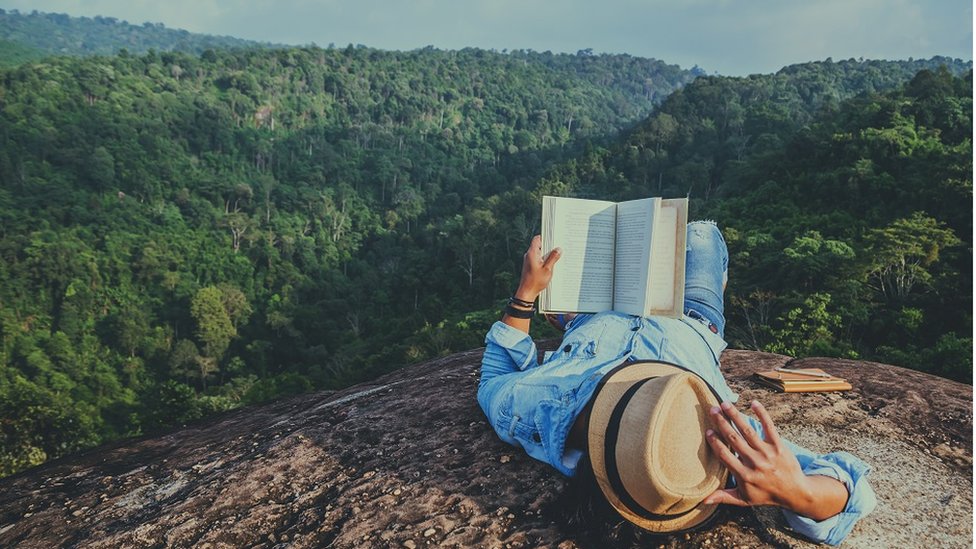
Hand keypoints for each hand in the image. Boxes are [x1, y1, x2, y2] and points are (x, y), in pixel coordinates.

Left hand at [515, 235, 560, 301]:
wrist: (527, 292)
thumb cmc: (535, 282)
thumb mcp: (547, 269)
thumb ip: (553, 258)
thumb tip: (558, 249)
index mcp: (532, 253)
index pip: (537, 239)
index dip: (546, 237)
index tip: (554, 238)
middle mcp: (529, 255)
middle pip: (539, 246)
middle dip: (549, 247)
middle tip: (558, 249)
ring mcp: (529, 261)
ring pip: (540, 253)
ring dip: (547, 255)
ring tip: (556, 258)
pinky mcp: (530, 266)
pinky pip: (538, 259)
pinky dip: (544, 260)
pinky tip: (551, 265)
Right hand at [703, 400, 842, 518]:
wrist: (796, 492)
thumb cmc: (767, 495)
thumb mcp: (745, 500)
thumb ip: (724, 497)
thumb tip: (703, 500)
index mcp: (744, 476)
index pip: (725, 456)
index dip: (715, 443)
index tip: (708, 431)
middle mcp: (755, 463)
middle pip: (734, 439)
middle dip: (722, 423)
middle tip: (712, 410)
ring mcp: (767, 453)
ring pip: (748, 431)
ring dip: (735, 416)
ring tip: (725, 404)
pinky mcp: (778, 446)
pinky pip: (769, 427)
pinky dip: (762, 414)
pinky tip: (753, 403)